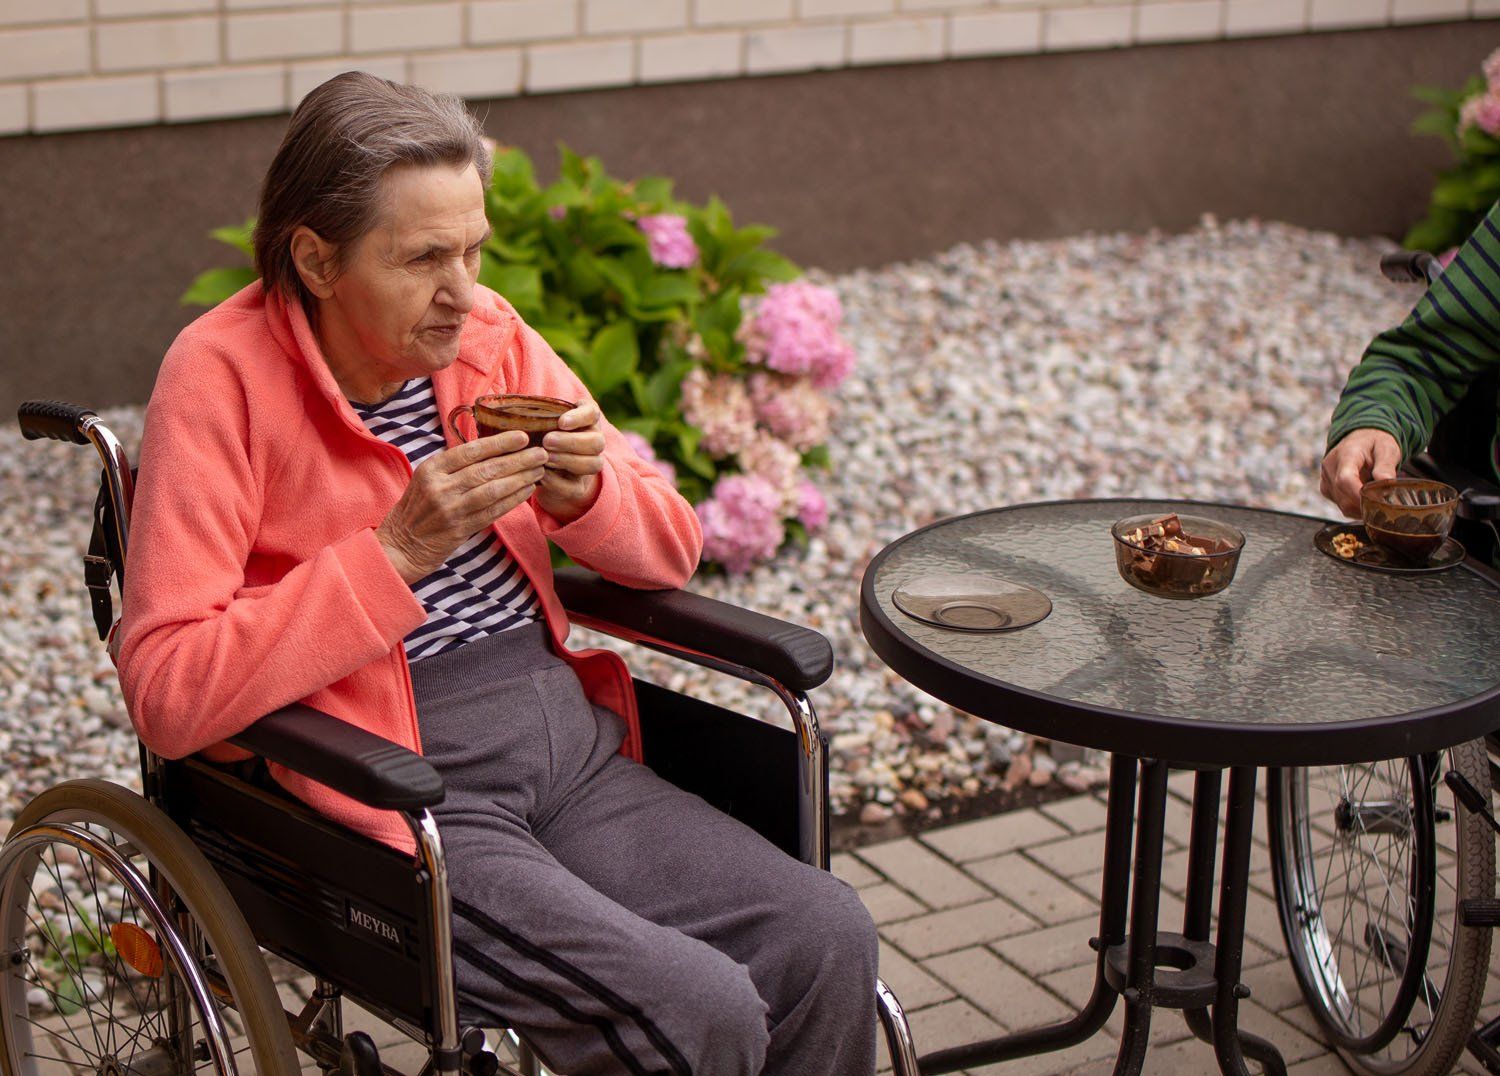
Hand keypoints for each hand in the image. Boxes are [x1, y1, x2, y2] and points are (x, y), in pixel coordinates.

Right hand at [376, 431, 546, 583]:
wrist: (401, 546)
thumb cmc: (419, 508)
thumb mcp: (428, 479)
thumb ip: (454, 465)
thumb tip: (493, 448)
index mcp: (432, 469)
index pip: (470, 450)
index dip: (498, 443)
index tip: (522, 436)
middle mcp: (439, 487)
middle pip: (486, 469)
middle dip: (517, 460)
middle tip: (541, 453)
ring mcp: (450, 509)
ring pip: (492, 490)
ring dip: (520, 479)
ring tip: (539, 470)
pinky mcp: (460, 529)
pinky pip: (493, 511)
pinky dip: (513, 500)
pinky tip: (527, 491)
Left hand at [534, 400, 605, 523]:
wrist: (544, 468)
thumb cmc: (537, 435)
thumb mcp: (537, 421)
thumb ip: (531, 414)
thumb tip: (496, 408)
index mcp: (586, 420)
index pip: (592, 413)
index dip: (580, 417)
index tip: (561, 422)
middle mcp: (593, 441)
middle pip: (597, 442)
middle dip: (571, 442)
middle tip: (547, 441)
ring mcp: (589, 465)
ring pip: (593, 464)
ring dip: (568, 460)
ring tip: (546, 458)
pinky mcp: (579, 486)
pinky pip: (576, 486)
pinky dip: (558, 482)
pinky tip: (542, 475)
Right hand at [1320, 428, 1400, 518]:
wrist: (1360, 439)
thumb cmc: (1374, 443)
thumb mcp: (1387, 448)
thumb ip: (1386, 465)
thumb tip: (1386, 481)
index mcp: (1346, 454)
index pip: (1345, 479)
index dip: (1359, 495)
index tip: (1377, 503)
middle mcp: (1330, 467)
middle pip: (1344, 497)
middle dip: (1366, 504)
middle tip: (1386, 503)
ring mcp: (1326, 480)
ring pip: (1343, 505)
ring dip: (1362, 507)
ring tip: (1376, 497)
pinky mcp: (1326, 489)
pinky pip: (1342, 506)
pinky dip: (1357, 507)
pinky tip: (1366, 498)